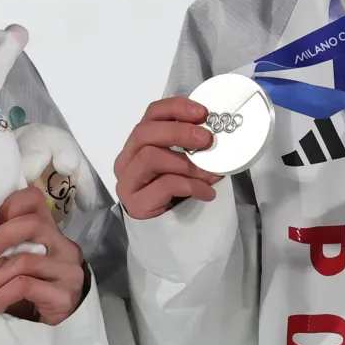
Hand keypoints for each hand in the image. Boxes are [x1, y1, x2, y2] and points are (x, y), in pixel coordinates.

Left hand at [0, 187, 85, 325]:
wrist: (68, 321)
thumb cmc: (41, 287)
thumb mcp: (27, 261)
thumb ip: (13, 247)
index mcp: (53, 231)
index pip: (35, 199)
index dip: (9, 206)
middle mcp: (64, 246)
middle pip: (32, 224)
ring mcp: (67, 269)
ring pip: (23, 261)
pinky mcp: (64, 294)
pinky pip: (24, 286)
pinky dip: (3, 295)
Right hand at [113, 97, 222, 219]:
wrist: (166, 236)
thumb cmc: (175, 195)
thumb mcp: (183, 165)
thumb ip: (190, 148)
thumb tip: (218, 133)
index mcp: (138, 145)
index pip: (150, 115)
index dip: (175, 108)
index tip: (202, 112)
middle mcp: (126, 160)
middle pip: (144, 133)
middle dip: (179, 131)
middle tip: (207, 139)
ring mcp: (127, 183)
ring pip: (150, 157)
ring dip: (187, 163)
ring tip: (211, 174)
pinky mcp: (136, 204)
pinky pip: (164, 185)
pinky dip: (191, 185)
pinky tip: (207, 193)